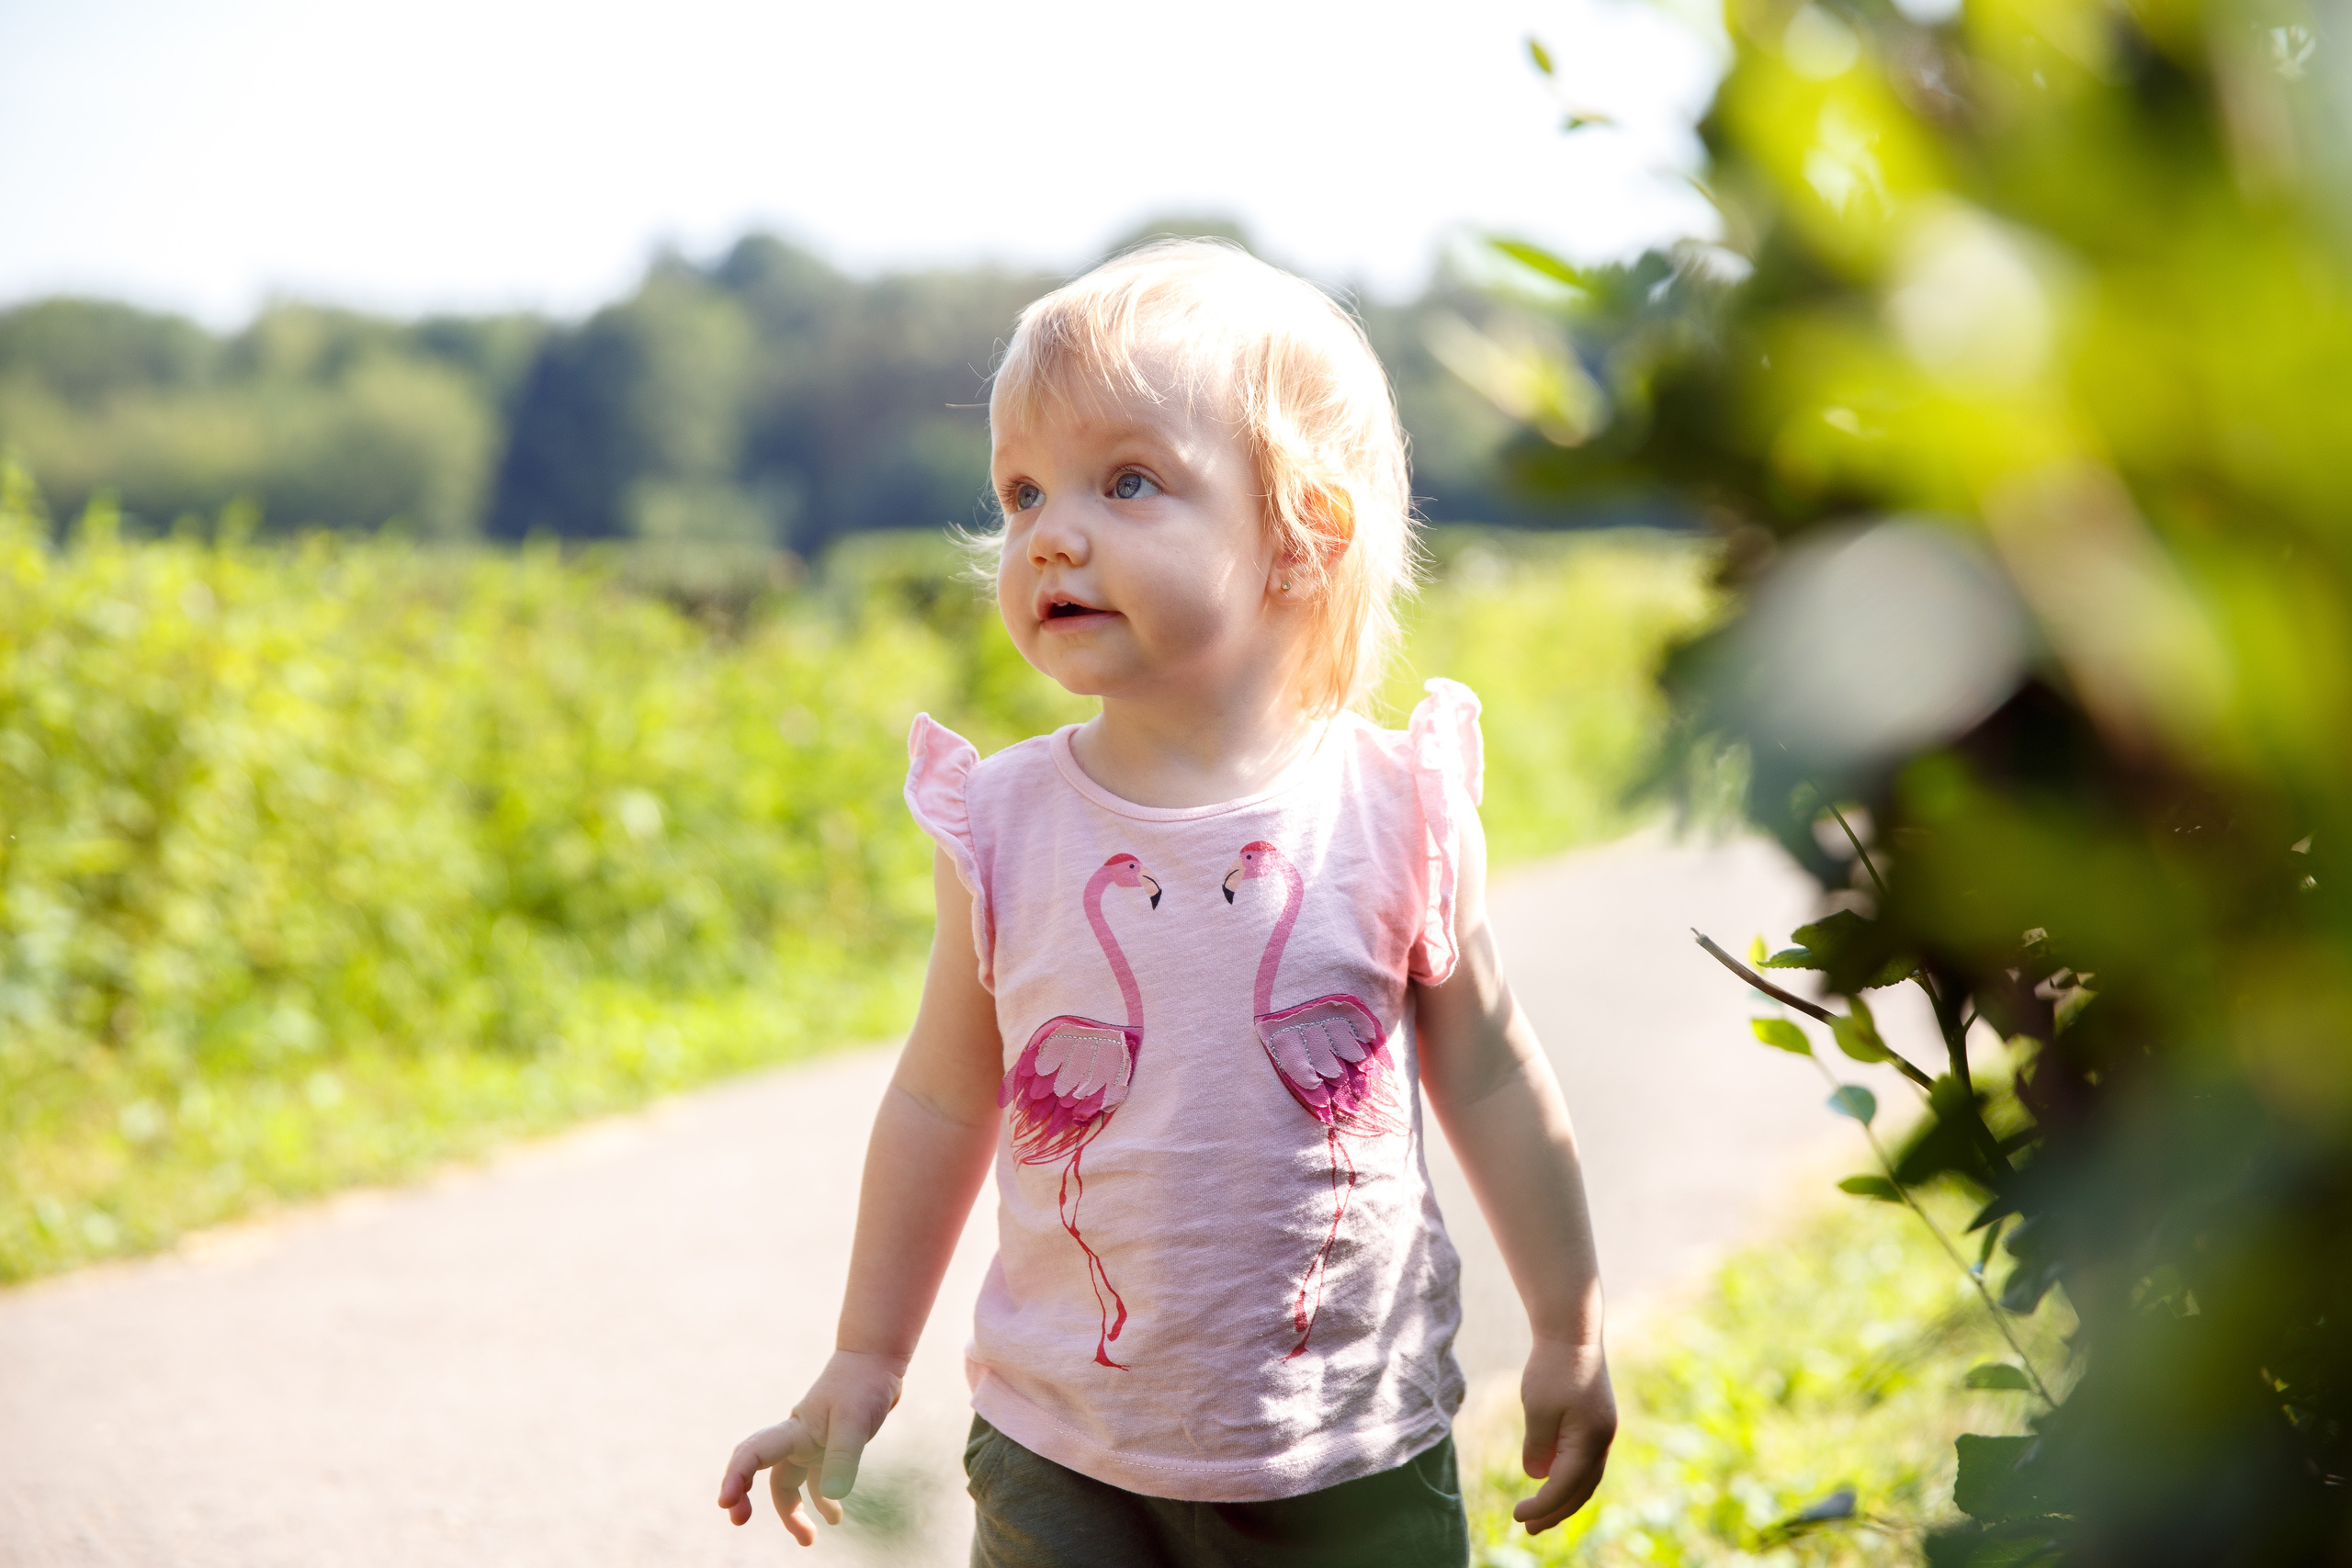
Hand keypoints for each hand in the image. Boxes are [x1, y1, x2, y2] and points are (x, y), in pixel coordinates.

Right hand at [717, 1350, 906, 1544]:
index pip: (754, 1454)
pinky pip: (818, 1480)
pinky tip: (834, 1519)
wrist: (877, 1359)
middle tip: (739, 1521)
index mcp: (794, 1430)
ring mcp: (812, 1442)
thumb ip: (843, 1458)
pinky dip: (823, 1500)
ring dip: (792, 1512)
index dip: (735, 1478)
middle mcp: (797, 1438)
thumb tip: (832, 1497)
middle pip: (763, 1472)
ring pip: (789, 1483)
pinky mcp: (830, 1445)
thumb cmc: (863, 1383)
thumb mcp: (856, 1420)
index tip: (726, 1503)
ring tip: (808, 1540)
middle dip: (746, 1498)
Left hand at [1514, 1332, 1615, 1534]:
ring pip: (1585, 1477)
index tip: (1518, 1517)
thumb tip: (1538, 1476)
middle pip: (1580, 1489)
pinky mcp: (1596, 1422)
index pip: (1564, 1486)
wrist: (1573, 1331)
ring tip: (1541, 1514)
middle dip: (1556, 1512)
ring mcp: (1602, 1431)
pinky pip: (1584, 1460)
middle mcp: (1602, 1441)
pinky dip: (1569, 1477)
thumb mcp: (1538, 1409)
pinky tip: (1550, 1479)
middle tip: (1530, 1529)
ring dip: (1564, 1497)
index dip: (1541, 1506)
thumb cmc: (1552, 1368)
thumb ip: (1538, 1447)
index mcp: (1590, 1441)